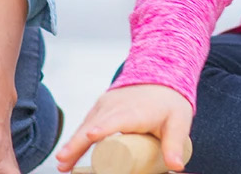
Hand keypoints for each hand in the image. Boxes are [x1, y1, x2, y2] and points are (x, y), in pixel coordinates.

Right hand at [55, 84, 191, 172]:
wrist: (161, 76)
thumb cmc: (170, 103)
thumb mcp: (179, 123)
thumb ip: (175, 145)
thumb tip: (175, 167)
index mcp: (134, 110)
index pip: (116, 119)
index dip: (103, 128)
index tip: (92, 136)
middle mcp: (115, 106)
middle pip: (93, 126)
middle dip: (77, 143)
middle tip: (64, 161)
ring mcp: (105, 105)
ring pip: (85, 125)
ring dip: (72, 143)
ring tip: (62, 162)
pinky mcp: (101, 107)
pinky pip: (86, 122)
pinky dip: (76, 137)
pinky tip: (67, 153)